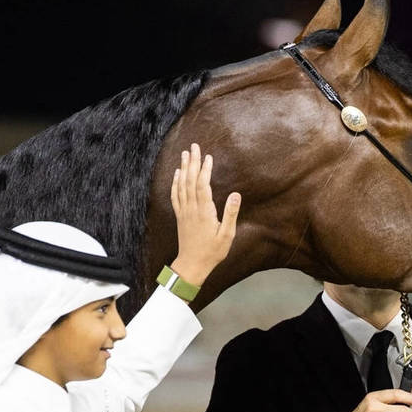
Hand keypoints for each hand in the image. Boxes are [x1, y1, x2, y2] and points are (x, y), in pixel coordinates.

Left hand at [167, 143, 240, 290]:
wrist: (192, 265)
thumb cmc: (212, 252)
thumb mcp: (227, 235)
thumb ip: (230, 214)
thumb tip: (236, 194)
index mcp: (204, 212)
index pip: (203, 185)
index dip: (204, 169)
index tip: (207, 156)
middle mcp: (192, 209)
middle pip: (190, 180)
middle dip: (192, 162)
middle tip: (194, 146)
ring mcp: (184, 212)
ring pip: (182, 185)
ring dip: (183, 168)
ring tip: (185, 154)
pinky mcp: (180, 216)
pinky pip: (175, 196)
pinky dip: (175, 183)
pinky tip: (177, 174)